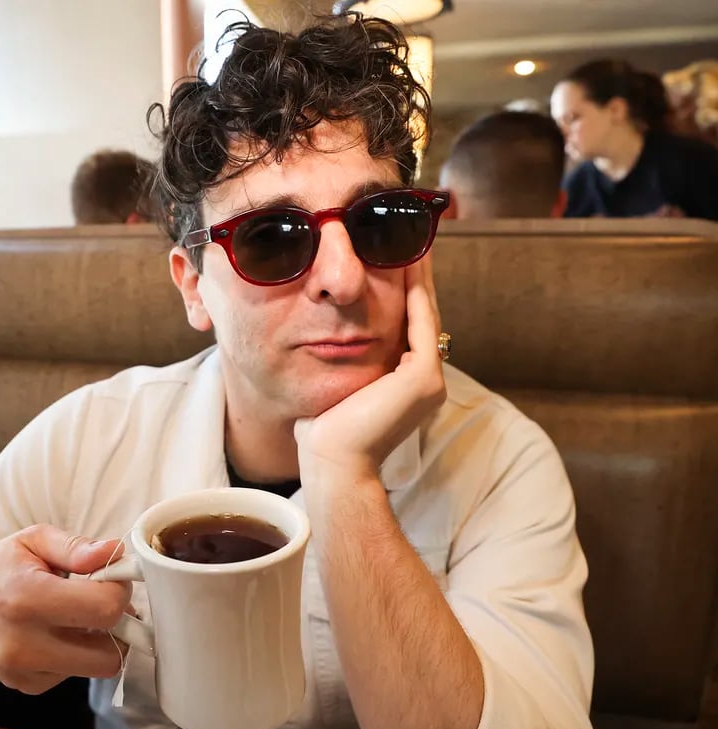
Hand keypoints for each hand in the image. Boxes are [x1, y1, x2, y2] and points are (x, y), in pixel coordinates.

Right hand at [0, 525, 130, 694]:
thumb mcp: (33, 541)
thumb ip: (77, 546)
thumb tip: (115, 550)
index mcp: (28, 599)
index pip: (104, 607)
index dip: (121, 589)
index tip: (113, 577)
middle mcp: (24, 643)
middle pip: (110, 652)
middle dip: (120, 622)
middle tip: (105, 599)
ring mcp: (25, 671)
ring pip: (100, 667)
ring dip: (105, 640)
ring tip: (86, 614)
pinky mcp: (29, 686)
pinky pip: (79, 674)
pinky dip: (83, 652)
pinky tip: (66, 631)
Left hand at [295, 254, 445, 479]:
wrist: (332, 460)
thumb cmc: (327, 428)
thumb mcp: (340, 384)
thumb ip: (347, 358)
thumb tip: (327, 331)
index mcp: (410, 382)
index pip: (410, 326)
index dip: (405, 291)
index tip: (394, 258)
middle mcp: (426, 378)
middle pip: (421, 315)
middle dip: (415, 277)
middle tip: (406, 240)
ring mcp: (430, 378)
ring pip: (425, 313)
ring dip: (419, 276)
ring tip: (409, 242)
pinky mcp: (423, 377)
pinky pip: (420, 321)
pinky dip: (416, 290)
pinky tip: (407, 261)